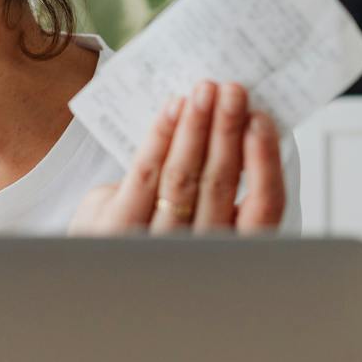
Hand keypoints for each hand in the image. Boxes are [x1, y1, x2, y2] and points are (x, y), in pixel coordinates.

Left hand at [69, 80, 283, 234]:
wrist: (96, 270)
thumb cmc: (148, 232)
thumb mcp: (190, 216)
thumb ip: (212, 185)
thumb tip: (224, 124)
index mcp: (229, 248)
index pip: (264, 209)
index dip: (265, 163)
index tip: (261, 120)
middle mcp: (198, 250)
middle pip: (220, 184)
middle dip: (227, 130)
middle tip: (233, 91)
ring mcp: (157, 242)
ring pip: (185, 177)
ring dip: (197, 127)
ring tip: (204, 91)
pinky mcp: (120, 228)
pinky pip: (148, 173)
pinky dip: (163, 136)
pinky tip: (173, 109)